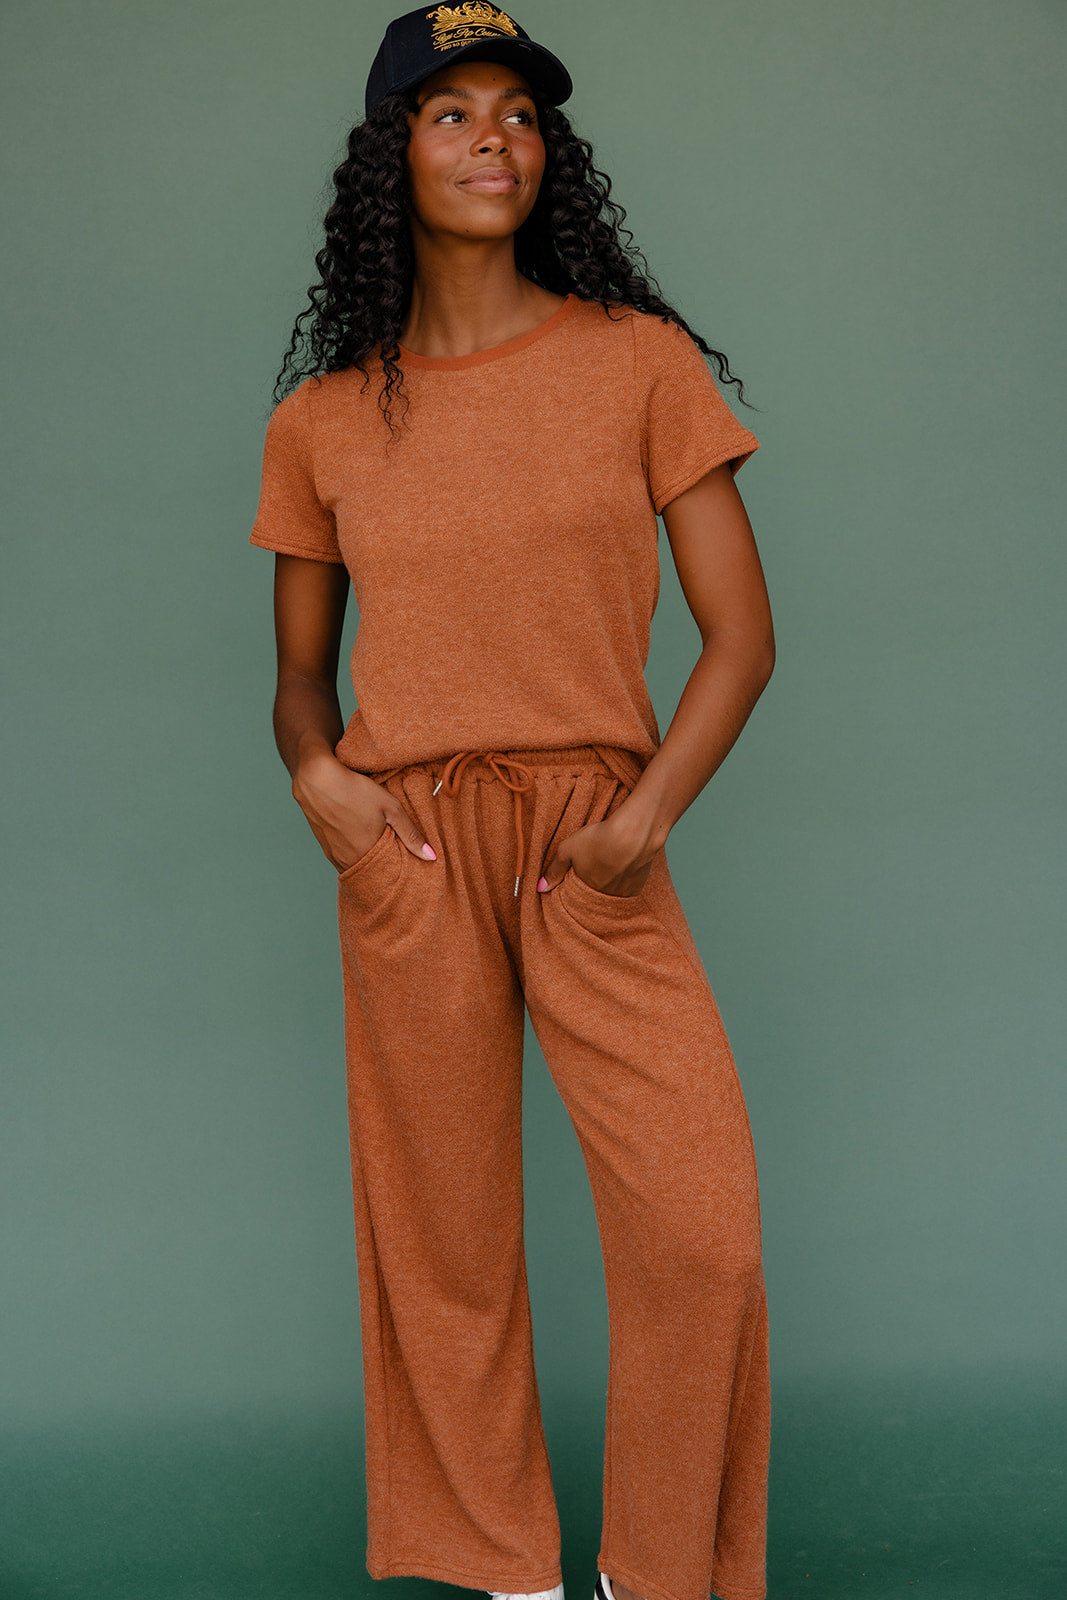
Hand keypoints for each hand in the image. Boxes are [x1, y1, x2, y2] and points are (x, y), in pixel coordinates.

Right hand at [291, 751, 437, 872]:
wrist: (315, 777)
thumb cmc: (355, 789)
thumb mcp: (390, 808)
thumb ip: (411, 834)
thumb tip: (432, 857)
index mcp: (364, 855)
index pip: (384, 878)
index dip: (396, 875)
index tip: (407, 872)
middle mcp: (346, 860)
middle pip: (370, 873)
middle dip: (383, 869)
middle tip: (396, 860)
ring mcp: (332, 854)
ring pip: (355, 865)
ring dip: (367, 860)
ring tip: (379, 848)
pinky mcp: (324, 845)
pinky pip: (342, 857)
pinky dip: (354, 853)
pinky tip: (360, 839)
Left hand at [537, 809, 653, 897]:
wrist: (633, 834)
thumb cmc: (598, 839)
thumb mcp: (568, 850)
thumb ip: (554, 870)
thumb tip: (539, 889)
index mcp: (586, 891)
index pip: (576, 896)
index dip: (575, 885)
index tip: (576, 874)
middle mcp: (605, 897)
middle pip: (595, 895)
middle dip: (592, 884)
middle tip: (594, 866)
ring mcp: (623, 893)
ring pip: (611, 892)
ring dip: (609, 883)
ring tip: (608, 864)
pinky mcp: (639, 886)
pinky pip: (627, 888)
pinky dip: (623, 880)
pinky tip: (622, 866)